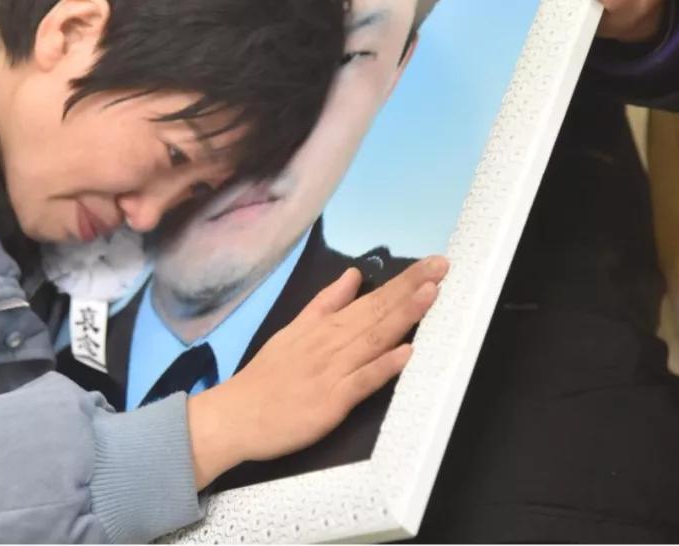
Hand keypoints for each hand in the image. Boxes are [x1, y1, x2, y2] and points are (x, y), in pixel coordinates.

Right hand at [187, 256, 448, 487]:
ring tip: (430, 295)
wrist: (236, 415)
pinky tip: (406, 352)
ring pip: (373, 339)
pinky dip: (383, 366)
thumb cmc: (267, 376)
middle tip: (441, 266)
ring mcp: (332, 371)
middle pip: (376, 312)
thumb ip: (325, 304)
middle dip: (411, 288)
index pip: (370, 298)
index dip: (402, 281)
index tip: (431, 263)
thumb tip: (353, 275)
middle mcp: (330, 342)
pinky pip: (361, 381)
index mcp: (323, 325)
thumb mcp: (293, 329)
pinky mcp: (330, 401)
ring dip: (403, 316)